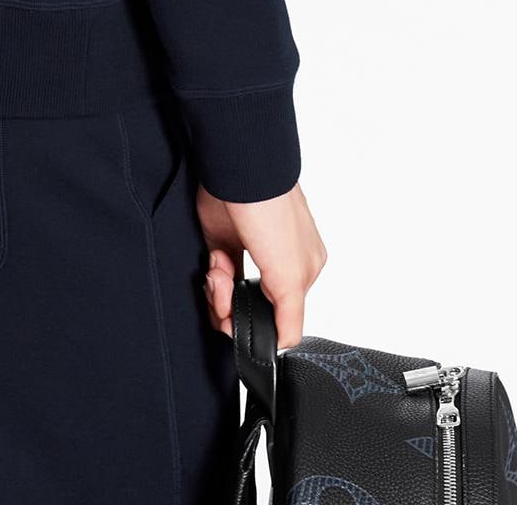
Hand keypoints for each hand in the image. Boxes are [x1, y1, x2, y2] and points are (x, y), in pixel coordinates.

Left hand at [196, 181, 326, 346]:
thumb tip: (283, 344)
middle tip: (224, 293)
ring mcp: (249, 250)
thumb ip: (290, 316)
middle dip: (232, 307)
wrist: (238, 171)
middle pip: (252, 306)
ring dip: (219, 291)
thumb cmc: (273, 216)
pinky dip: (212, 277)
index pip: (281, 316)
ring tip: (218, 273)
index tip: (240, 321)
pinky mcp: (223, 239)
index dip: (257, 324)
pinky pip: (216, 274)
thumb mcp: (291, 275)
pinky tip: (214, 265)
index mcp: (304, 270)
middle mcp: (278, 262)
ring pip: (231, 293)